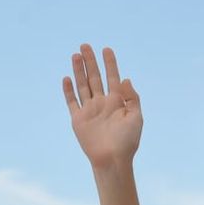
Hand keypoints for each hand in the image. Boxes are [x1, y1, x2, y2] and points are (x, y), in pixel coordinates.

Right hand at [62, 44, 142, 168]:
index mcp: (118, 102)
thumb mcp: (136, 117)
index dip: (110, 64)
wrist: (113, 158)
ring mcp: (90, 110)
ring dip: (79, 71)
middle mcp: (103, 103)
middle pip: (95, 78)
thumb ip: (132, 97)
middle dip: (91, 62)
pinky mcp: (78, 119)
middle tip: (85, 45)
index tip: (107, 49)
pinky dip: (68, 90)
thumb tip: (126, 78)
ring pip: (83, 85)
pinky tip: (67, 78)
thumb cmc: (128, 140)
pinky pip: (72, 102)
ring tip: (75, 55)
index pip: (113, 78)